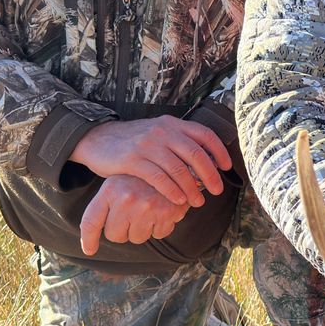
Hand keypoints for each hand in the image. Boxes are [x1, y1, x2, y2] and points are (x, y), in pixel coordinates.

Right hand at [71, 117, 230, 206]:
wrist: (98, 139)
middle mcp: (163, 132)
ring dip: (192, 188)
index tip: (226, 167)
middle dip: (210, 175)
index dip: (219, 151)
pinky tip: (178, 200)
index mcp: (172, 124)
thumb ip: (179, 141)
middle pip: (196, 154)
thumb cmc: (133, 141)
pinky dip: (172, 191)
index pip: (204, 135)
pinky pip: (158, 178)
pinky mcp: (132, 160)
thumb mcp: (158, 133)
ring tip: (197, 201)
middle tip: (217, 191)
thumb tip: (205, 160)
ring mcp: (148, 145)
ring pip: (179, 169)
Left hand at [80, 175, 184, 256]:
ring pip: (136, 238)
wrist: (177, 167)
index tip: (89, 250)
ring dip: (143, 230)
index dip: (88, 239)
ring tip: (149, 211)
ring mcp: (146, 207)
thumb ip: (105, 206)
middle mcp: (126, 198)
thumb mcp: (119, 185)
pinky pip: (158, 235)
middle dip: (123, 232)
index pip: (91, 221)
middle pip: (115, 236)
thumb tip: (89, 236)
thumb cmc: (142, 180)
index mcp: (110, 189)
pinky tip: (163, 211)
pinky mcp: (165, 213)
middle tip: (133, 217)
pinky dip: (161, 227)